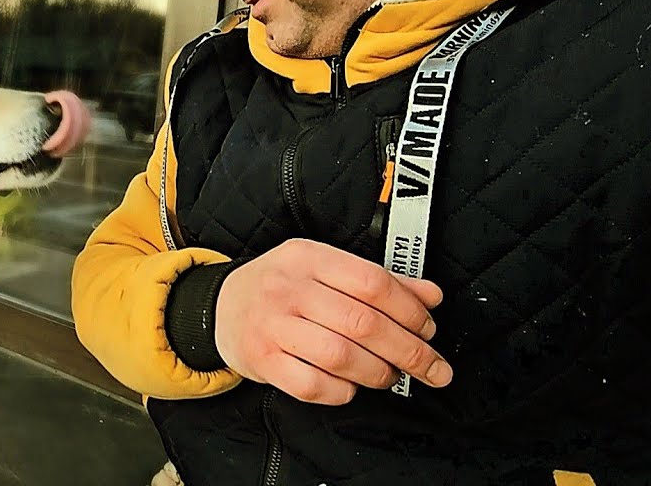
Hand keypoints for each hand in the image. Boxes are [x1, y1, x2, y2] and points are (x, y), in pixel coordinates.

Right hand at [215, 238, 451, 404]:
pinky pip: (313, 386)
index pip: (372, 282)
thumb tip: (430, 296)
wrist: (220, 306)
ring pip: (341, 357)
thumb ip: (377, 281)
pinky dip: (343, 391)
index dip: (410, 310)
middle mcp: (288, 289)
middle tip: (429, 366)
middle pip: (362, 323)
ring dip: (378, 373)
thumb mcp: (323, 268)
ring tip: (388, 374)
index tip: (428, 329)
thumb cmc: (279, 287)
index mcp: (308, 258)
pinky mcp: (263, 361)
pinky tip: (351, 385)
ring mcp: (272, 326)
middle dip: (408, 351)